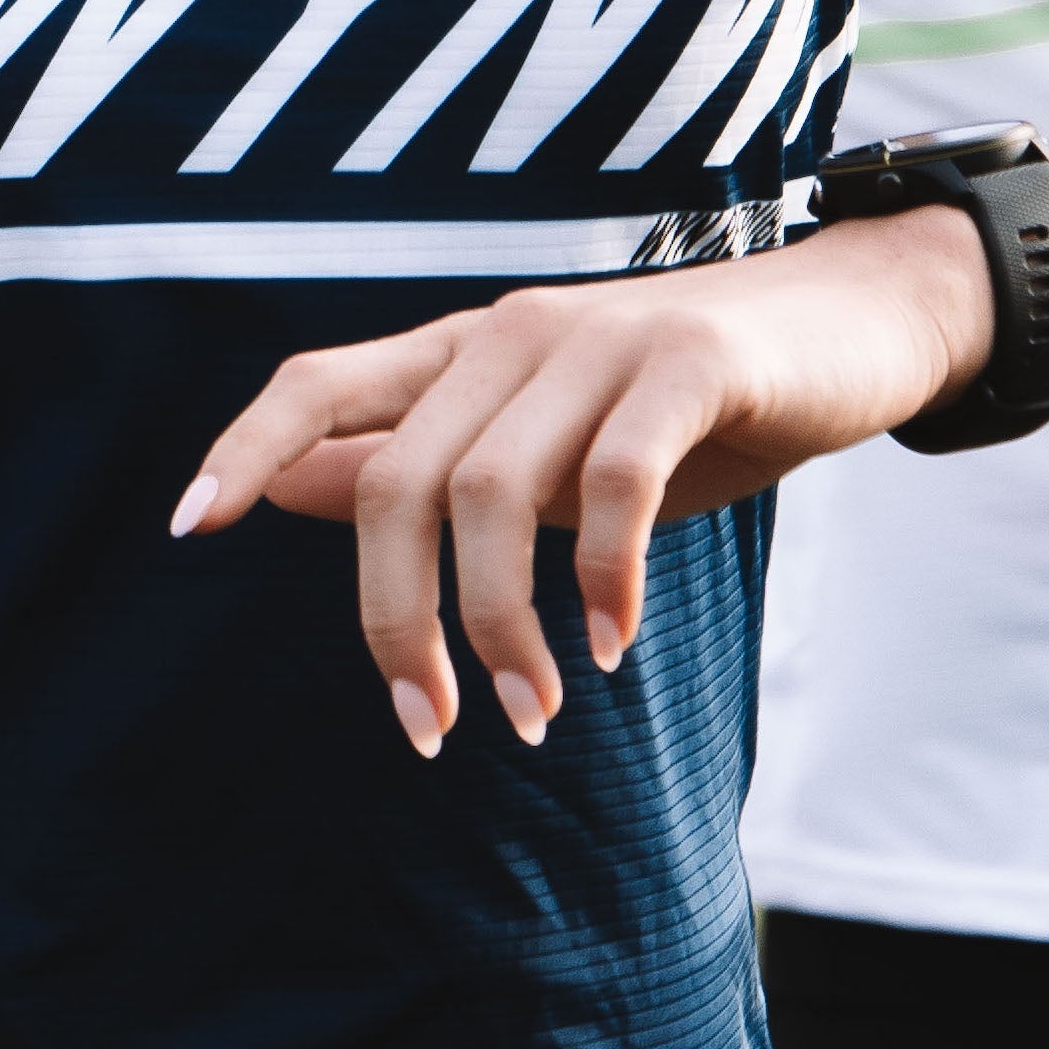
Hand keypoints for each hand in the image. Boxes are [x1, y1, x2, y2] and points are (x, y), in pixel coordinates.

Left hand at [172, 212, 990, 757]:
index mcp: (464, 352)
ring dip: (498, 625)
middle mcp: (512, 331)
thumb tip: (290, 492)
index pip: (317, 381)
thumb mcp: (545, 441)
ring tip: (533, 711)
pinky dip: (600, 578)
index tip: (189, 528)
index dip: (245, 448)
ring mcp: (599, 339)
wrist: (859, 323)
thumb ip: (427, 460)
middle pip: (398, 480)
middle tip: (431, 725)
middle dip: (395, 618)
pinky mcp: (688, 361)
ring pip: (492, 492)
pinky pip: (614, 482)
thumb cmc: (691, 404)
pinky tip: (612, 646)